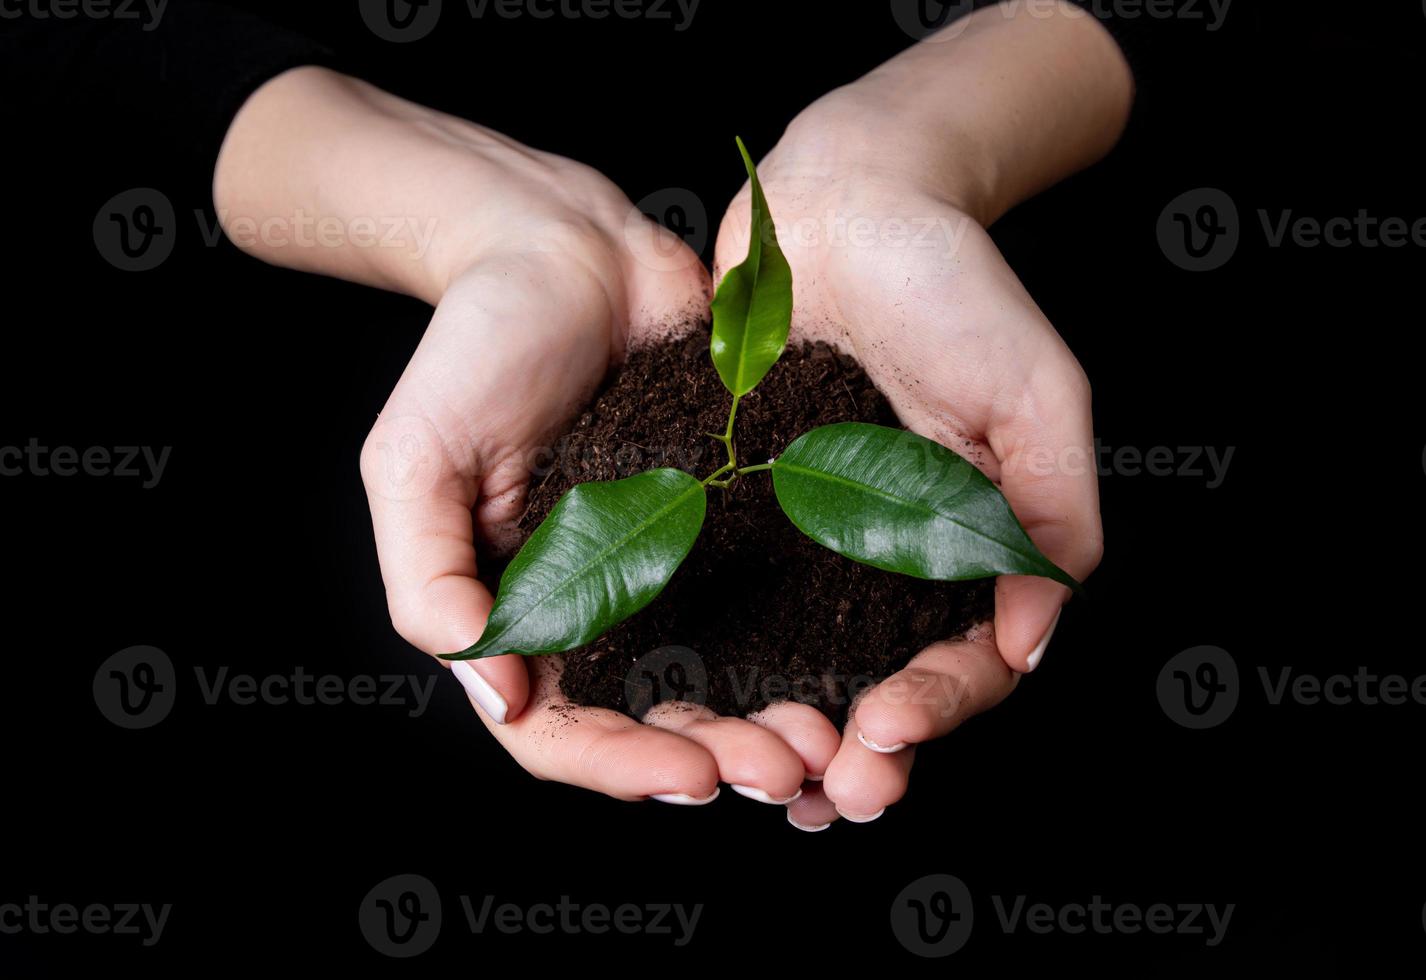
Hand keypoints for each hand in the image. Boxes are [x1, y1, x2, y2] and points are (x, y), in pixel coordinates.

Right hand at [215, 67, 840, 802]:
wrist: (567, 245)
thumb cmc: (471, 344)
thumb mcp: (415, 460)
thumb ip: (428, 577)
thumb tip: (495, 693)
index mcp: (514, 608)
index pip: (556, 730)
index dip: (622, 767)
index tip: (693, 775)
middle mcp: (595, 601)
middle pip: (654, 720)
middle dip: (718, 757)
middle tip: (789, 771)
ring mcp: (667, 564)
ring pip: (723, 674)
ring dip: (774, 719)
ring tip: (833, 739)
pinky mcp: (731, 518)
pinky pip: (772, 597)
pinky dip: (810, 641)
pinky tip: (856, 662)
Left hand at [710, 2, 1127, 825]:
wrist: (849, 200)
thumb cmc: (958, 284)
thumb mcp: (1036, 394)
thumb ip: (1050, 513)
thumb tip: (1030, 642)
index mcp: (972, 545)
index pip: (968, 661)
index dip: (937, 710)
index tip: (888, 732)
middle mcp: (890, 556)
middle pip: (881, 685)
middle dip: (859, 754)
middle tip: (828, 795)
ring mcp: (811, 538)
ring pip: (799, 663)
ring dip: (783, 731)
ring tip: (758, 780)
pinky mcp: (736, 507)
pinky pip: (721, 597)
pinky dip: (711, 656)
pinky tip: (683, 701)